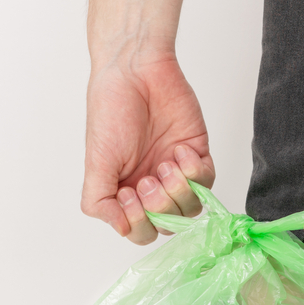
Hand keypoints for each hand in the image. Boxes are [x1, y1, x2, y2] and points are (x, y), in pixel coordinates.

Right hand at [81, 53, 214, 244]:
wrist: (135, 72)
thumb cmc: (110, 112)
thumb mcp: (96, 162)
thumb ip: (99, 200)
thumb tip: (119, 228)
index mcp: (126, 192)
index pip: (141, 231)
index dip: (140, 224)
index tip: (129, 196)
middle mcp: (152, 186)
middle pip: (169, 223)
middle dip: (160, 207)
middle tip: (148, 179)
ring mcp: (176, 172)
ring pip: (191, 207)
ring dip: (179, 191)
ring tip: (166, 165)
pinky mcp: (196, 154)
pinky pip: (207, 181)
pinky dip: (195, 173)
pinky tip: (180, 152)